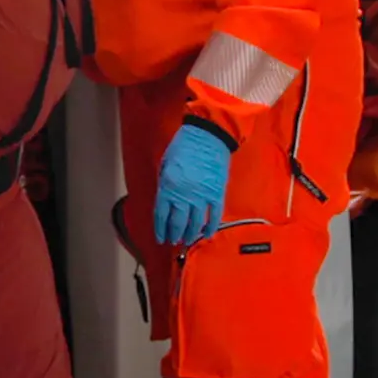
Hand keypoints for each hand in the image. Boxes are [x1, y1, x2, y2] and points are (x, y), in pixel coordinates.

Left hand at [152, 120, 232, 247]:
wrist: (207, 136)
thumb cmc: (183, 146)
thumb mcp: (165, 164)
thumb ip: (164, 185)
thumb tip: (165, 203)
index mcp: (168, 186)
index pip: (161, 215)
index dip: (160, 229)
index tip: (161, 238)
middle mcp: (183, 194)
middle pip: (177, 222)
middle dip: (174, 234)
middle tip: (173, 241)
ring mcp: (202, 196)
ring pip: (195, 223)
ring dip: (190, 234)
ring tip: (187, 241)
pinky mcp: (217, 194)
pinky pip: (214, 216)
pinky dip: (211, 227)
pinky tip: (207, 235)